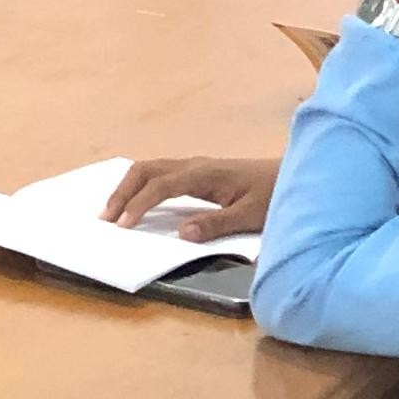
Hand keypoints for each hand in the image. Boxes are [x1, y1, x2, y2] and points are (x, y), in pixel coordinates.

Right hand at [106, 155, 280, 240]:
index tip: (123, 225)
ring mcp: (194, 166)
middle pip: (145, 170)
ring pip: (149, 169)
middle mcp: (193, 165)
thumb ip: (216, 224)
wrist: (292, 174)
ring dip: (128, 188)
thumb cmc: (274, 195)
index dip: (139, 204)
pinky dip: (140, 185)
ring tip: (112, 211)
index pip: (161, 186)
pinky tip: (135, 201)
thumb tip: (181, 233)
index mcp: (203, 174)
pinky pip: (159, 174)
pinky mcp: (197, 172)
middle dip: (122, 192)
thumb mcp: (250, 216)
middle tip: (106, 217)